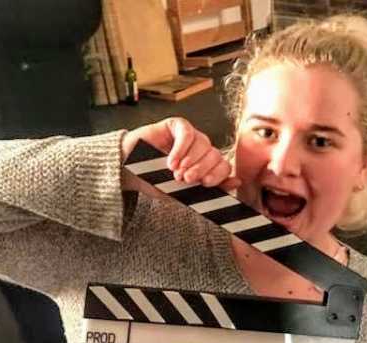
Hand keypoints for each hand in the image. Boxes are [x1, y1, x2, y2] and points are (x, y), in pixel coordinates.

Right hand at [122, 117, 239, 188]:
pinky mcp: (177, 125)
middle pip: (215, 154)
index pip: (224, 166)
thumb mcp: (183, 192)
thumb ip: (209, 190)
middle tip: (184, 179)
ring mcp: (190, 136)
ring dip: (189, 160)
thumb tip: (237, 182)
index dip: (217, 175)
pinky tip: (170, 161)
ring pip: (203, 143)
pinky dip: (180, 148)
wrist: (129, 171)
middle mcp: (201, 149)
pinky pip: (187, 133)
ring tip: (174, 171)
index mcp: (206, 165)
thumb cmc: (155, 181)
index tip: (203, 184)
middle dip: (201, 169)